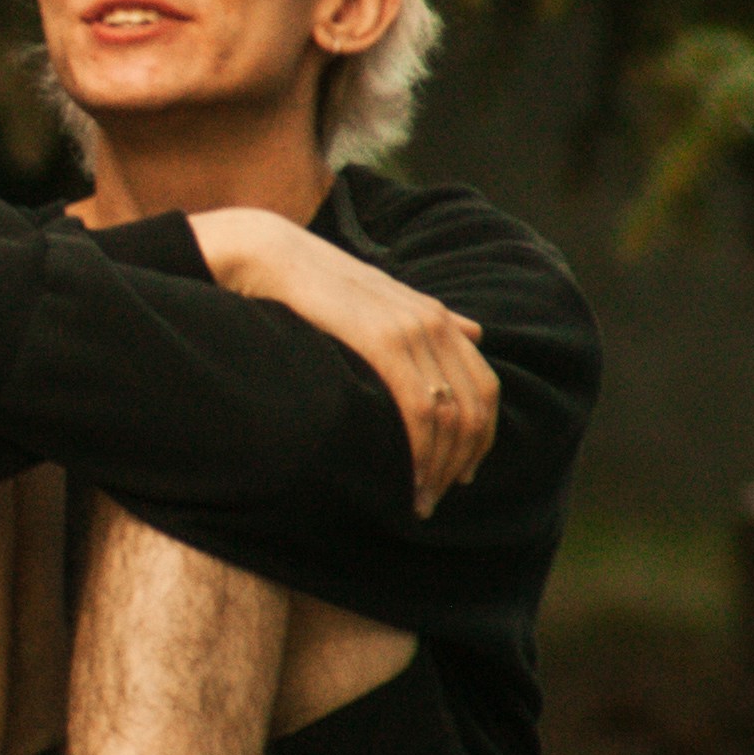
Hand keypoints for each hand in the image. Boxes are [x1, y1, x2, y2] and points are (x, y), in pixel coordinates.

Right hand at [188, 205, 496, 515]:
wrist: (269, 255)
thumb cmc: (314, 286)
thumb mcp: (382, 302)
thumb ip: (429, 321)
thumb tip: (476, 332)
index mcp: (436, 317)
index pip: (484, 388)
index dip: (479, 438)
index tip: (457, 474)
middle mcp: (434, 323)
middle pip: (475, 407)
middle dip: (460, 460)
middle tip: (434, 496)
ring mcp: (412, 330)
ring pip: (451, 415)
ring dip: (437, 466)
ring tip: (415, 499)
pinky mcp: (385, 341)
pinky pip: (421, 407)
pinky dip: (419, 449)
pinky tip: (402, 476)